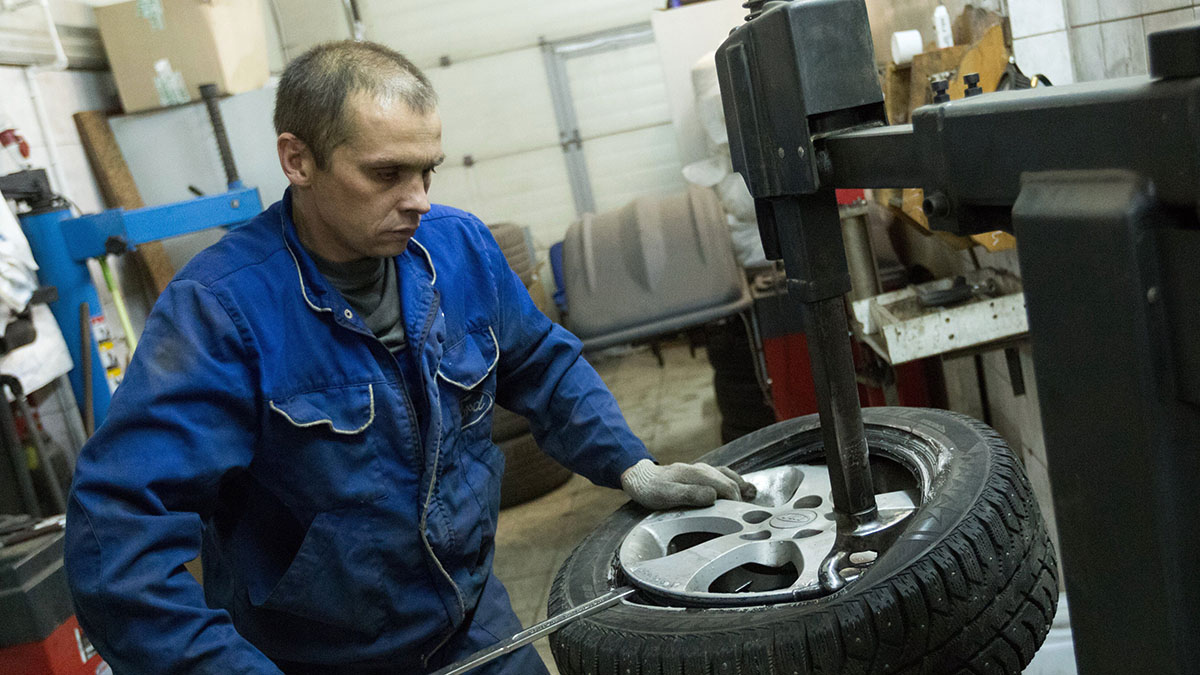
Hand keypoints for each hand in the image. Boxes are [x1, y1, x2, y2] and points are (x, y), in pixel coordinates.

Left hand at [620, 459, 756, 509]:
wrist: (639, 478)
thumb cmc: (652, 489)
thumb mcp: (667, 495)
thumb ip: (690, 495)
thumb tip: (713, 496)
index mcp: (698, 475)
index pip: (726, 488)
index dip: (736, 503)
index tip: (741, 518)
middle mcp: (702, 469)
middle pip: (730, 482)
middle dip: (740, 498)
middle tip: (746, 516)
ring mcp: (701, 469)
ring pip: (728, 475)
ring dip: (739, 486)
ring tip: (750, 498)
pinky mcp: (698, 472)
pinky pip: (721, 474)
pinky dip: (733, 480)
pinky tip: (737, 487)